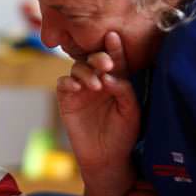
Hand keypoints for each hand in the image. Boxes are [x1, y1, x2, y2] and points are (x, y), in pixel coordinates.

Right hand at [57, 31, 140, 168]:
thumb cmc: (123, 134)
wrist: (107, 158)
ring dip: (85, 72)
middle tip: (105, 64)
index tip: (114, 37)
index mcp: (115, 80)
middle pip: (93, 59)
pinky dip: (68, 82)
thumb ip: (124, 90)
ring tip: (96, 85)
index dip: (114, 48)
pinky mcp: (67, 100)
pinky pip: (63, 84)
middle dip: (98, 57)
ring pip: (77, 68)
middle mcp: (97, 80)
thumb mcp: (131, 111)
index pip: (115, 60)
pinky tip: (77, 88)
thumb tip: (109, 75)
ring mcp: (81, 90)